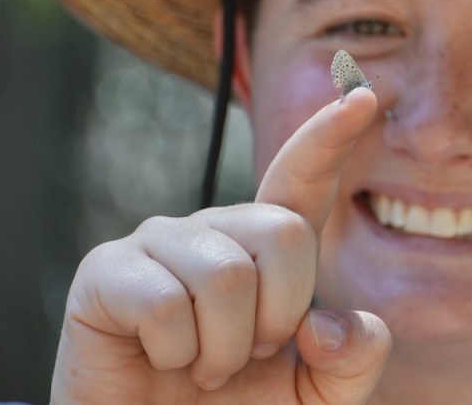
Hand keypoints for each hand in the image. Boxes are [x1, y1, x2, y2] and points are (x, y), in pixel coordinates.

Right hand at [51, 88, 389, 403]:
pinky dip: (175, 355)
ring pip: (226, 276)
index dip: (331, 136)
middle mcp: (216, 230)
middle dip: (278, 315)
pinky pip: (165, 303)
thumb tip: (322, 324)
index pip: (303, 179)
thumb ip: (353, 356)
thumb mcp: (319, 393)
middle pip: (284, 232)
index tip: (365, 96)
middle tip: (247, 355)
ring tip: (203, 367)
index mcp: (268, 246)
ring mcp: (160, 243)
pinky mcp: (106, 270)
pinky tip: (162, 362)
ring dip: (224, 350)